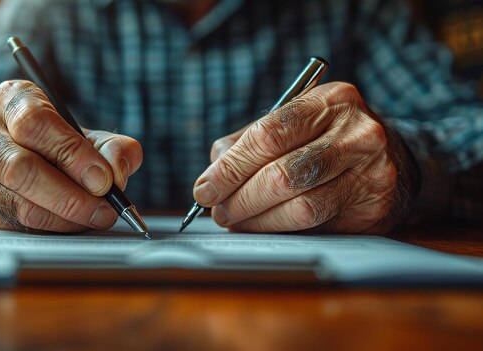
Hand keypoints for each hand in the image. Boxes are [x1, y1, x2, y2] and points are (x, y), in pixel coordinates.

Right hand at [0, 80, 141, 231]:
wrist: (35, 156)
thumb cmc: (66, 142)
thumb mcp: (95, 136)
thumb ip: (115, 149)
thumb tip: (115, 175)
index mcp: (13, 98)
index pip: (34, 123)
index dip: (71, 153)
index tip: (104, 179)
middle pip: (19, 168)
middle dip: (69, 195)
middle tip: (105, 207)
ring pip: (18, 203)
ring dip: (66, 217)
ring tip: (98, 216)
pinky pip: (19, 224)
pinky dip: (55, 227)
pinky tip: (77, 222)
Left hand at [194, 82, 417, 233]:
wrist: (394, 157)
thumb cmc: (327, 138)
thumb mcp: (294, 123)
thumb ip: (249, 141)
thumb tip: (212, 173)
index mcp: (331, 100)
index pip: (268, 135)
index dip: (231, 167)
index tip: (204, 188)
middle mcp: (358, 133)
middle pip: (282, 174)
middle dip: (239, 198)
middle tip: (218, 211)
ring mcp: (373, 172)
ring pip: (300, 207)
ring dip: (257, 220)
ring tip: (236, 221)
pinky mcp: (376, 208)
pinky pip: (318, 226)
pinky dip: (282, 230)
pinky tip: (266, 227)